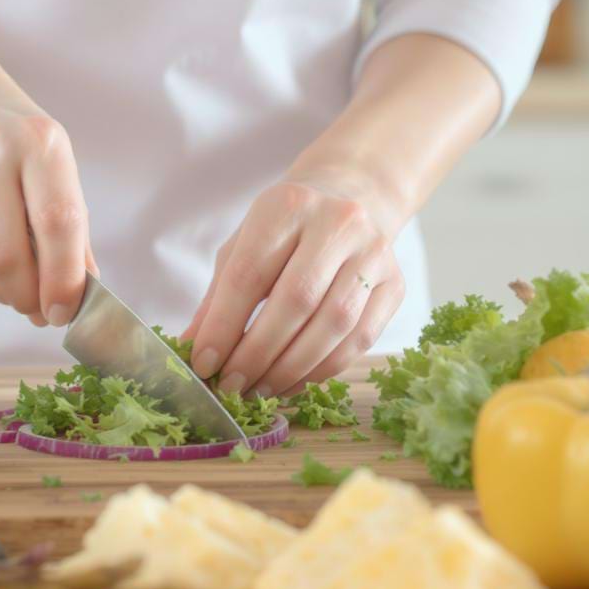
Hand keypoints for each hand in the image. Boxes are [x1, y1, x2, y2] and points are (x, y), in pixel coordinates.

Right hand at [0, 79, 94, 326]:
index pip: (57, 225)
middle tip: (32, 305)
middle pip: (4, 258)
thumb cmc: (13, 141)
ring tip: (1, 264)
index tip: (64, 312)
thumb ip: (71, 229)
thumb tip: (77, 297)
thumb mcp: (53, 165)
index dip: (64, 280)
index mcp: (39, 143)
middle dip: (23, 296)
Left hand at [183, 181, 405, 396]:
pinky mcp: (397, 284)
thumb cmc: (285, 230)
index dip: (224, 325)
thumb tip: (191, 350)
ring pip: (334, 324)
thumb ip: (217, 298)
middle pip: (296, 301)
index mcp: (287, 205)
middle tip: (230, 386)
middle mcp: (338, 222)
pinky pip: (360, 339)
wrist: (351, 199)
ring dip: (291, 368)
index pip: (250, 273)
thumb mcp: (243, 247)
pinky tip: (293, 381)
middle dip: (257, 353)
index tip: (203, 363)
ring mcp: (374, 252)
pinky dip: (323, 369)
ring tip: (260, 390)